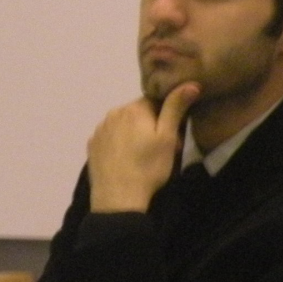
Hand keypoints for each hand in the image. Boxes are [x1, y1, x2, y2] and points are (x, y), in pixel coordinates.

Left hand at [88, 82, 200, 212]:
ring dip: (134, 134)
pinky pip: (110, 137)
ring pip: (123, 125)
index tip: (174, 137)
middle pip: (138, 113)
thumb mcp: (167, 138)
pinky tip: (125, 161)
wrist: (117, 198)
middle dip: (151, 126)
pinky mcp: (92, 145)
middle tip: (162, 150)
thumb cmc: (148, 167)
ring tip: (143, 158)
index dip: (167, 117)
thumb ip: (175, 107)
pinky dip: (119, 144)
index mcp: (134, 108)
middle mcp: (114, 112)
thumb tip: (190, 83)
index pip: (155, 101)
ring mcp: (100, 129)